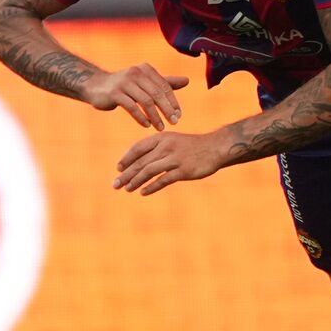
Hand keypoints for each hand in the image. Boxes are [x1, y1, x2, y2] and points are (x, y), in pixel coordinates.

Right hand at [83, 64, 188, 129]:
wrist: (96, 86)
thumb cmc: (125, 85)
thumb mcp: (145, 82)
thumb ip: (165, 82)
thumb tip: (187, 80)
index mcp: (146, 69)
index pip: (164, 86)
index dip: (173, 101)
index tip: (179, 115)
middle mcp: (136, 72)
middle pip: (157, 94)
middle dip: (167, 110)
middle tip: (174, 123)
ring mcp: (124, 82)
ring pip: (145, 101)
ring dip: (155, 116)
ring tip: (161, 127)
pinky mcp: (115, 93)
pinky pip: (131, 107)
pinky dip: (141, 117)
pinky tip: (147, 125)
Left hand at [113, 130, 227, 195]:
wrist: (215, 147)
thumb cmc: (191, 146)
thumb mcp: (172, 141)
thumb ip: (156, 149)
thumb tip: (137, 162)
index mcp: (162, 138)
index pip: (138, 148)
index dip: (127, 159)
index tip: (118, 169)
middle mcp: (166, 147)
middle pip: (141, 162)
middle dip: (126, 174)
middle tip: (115, 184)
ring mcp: (175, 159)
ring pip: (149, 171)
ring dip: (136, 181)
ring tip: (127, 189)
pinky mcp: (183, 170)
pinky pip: (163, 180)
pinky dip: (152, 186)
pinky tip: (143, 192)